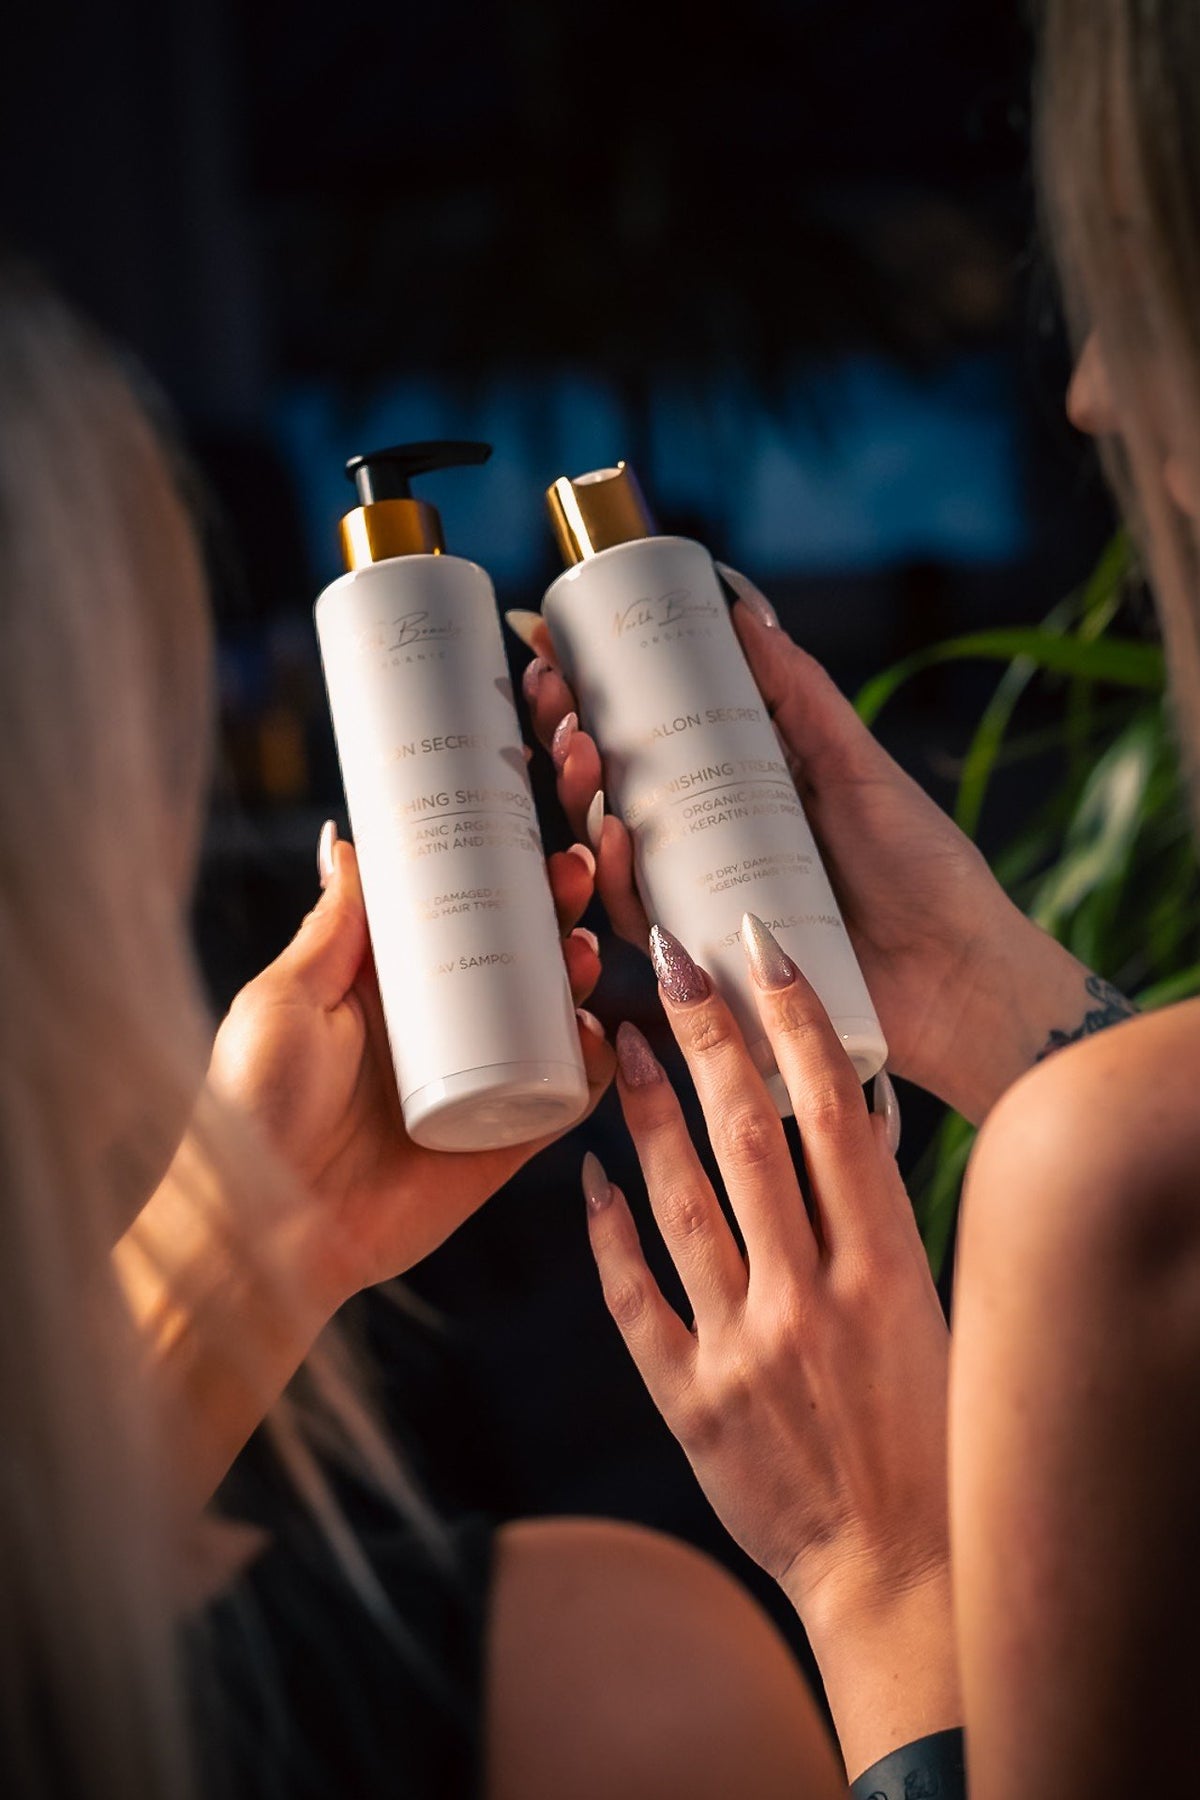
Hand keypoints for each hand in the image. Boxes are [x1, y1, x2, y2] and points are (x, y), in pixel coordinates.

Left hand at [208, 825, 613, 1305]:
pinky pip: (569, 1096)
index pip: (462, 908)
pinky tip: (599, 1029)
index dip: (502, 867)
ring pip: (554, 1013)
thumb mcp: (285, 998)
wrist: (266, 1229)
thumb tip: (349, 841)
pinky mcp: (506, 1141)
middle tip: (574, 868)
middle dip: (558, 905)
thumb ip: (330, 929)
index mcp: (392, 985)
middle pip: (520, 950)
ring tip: (585, 946)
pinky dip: (596, 1062)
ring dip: (583, 972)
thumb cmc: (254, 1109)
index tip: (530, 820)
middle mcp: (444, 1027)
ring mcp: (481, 1081)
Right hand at [511, 576, 1096, 1122]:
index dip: (590, 697)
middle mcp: (706, 847)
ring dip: (579, 797)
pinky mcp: (704, 967)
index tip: (552, 646)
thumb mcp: (856, 768)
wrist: (962, 977)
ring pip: (609, 852)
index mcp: (737, 793)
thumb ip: (801, 697)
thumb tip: (743, 609)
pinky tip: (611, 835)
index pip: (645, 737)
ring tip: (579, 749)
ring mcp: (700, 905)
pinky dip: (616, 879)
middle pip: (610, 789)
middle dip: (566, 736)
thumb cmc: (923, 873)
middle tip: (553, 691)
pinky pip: (639, 923)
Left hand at [582, 912, 957, 1775]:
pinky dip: (606, 1232)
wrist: (897, 1566)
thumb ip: (877, 1215)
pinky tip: (585, 1174)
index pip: (834, 1113)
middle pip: (748, 1135)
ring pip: (679, 1200)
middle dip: (705, 1035)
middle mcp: (812, 1296)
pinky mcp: (689, 1400)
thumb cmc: (924, 1423)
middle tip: (665, 958)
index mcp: (885, 1266)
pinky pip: (633, 1298)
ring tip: (614, 1038)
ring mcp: (743, 1349)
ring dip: (645, 1110)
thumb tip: (847, 1111)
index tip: (761, 951)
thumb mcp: (924, 1307)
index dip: (795, 1021)